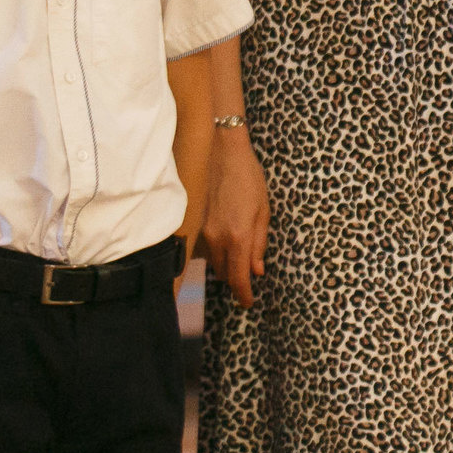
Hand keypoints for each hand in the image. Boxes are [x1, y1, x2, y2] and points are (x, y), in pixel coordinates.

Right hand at [202, 131, 270, 305]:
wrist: (219, 150)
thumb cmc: (247, 176)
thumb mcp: (263, 209)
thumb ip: (259, 242)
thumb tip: (257, 270)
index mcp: (238, 235)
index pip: (238, 277)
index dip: (243, 294)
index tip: (247, 303)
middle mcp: (215, 238)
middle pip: (224, 272)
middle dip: (235, 276)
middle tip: (246, 272)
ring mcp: (199, 231)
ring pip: (211, 261)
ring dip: (223, 261)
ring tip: (235, 246)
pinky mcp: (189, 223)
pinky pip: (200, 247)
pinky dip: (211, 248)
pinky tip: (220, 233)